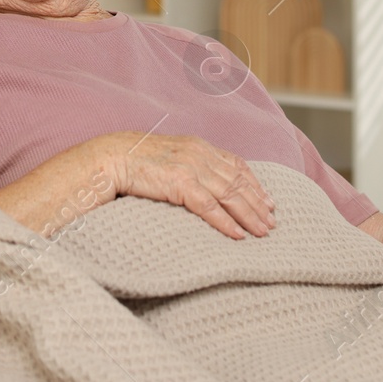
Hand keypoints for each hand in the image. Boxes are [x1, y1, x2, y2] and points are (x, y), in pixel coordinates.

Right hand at [95, 131, 276, 239]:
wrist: (110, 157)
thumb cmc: (134, 161)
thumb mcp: (169, 158)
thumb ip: (188, 166)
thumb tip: (202, 186)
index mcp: (198, 146)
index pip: (237, 165)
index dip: (255, 184)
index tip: (269, 201)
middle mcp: (199, 153)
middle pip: (238, 181)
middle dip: (258, 203)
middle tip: (272, 222)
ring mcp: (191, 167)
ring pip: (230, 194)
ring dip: (249, 215)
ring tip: (262, 232)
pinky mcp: (180, 183)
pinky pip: (209, 206)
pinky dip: (226, 222)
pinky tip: (237, 235)